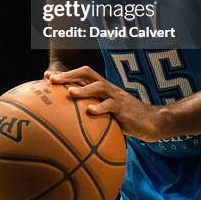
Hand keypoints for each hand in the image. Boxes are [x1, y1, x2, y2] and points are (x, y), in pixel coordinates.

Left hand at [48, 66, 165, 141]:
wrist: (153, 122)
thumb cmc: (128, 119)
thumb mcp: (109, 114)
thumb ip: (94, 113)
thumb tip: (70, 125)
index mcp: (103, 88)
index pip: (82, 75)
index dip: (65, 74)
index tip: (47, 77)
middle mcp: (108, 89)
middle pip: (87, 74)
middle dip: (69, 76)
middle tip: (52, 80)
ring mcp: (117, 97)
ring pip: (98, 87)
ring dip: (83, 90)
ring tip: (69, 93)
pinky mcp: (124, 110)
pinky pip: (111, 107)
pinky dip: (100, 109)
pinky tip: (89, 112)